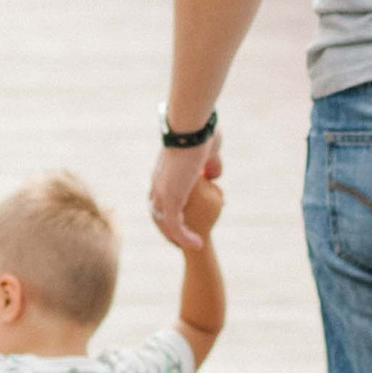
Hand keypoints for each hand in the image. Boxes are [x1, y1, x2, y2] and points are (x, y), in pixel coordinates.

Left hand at [150, 127, 220, 247]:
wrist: (192, 126)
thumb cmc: (201, 131)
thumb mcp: (209, 153)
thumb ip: (211, 165)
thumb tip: (214, 175)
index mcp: (164, 172)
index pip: (160, 198)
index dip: (169, 211)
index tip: (181, 222)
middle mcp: (157, 183)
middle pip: (157, 213)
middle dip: (168, 229)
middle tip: (181, 242)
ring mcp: (161, 191)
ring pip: (164, 223)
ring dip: (177, 237)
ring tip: (191, 246)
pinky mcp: (170, 198)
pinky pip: (175, 225)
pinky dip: (185, 237)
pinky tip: (198, 243)